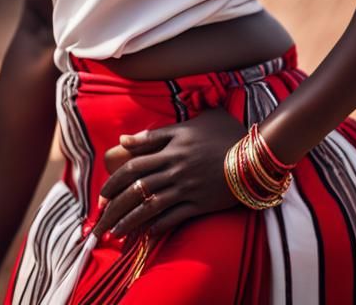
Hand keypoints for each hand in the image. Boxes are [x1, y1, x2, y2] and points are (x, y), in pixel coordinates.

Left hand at [90, 108, 247, 240]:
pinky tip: (144, 233)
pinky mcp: (200, 204)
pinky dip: (157, 226)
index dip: (115, 178)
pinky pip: (173, 218)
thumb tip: (127, 138)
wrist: (255, 155)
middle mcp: (175, 167)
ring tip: (115, 231)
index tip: (102, 192)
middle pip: (136, 187)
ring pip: (150, 205)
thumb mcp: (194, 122)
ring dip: (130, 219)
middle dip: (114, 203)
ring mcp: (186, 187)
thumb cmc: (226, 132)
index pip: (134, 163)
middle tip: (100, 215)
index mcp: (171, 145)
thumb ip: (158, 132)